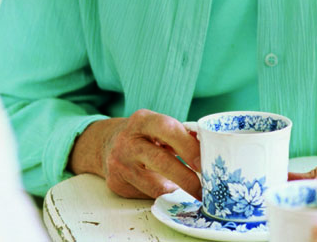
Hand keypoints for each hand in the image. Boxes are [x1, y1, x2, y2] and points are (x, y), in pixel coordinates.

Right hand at [68, 109, 201, 199]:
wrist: (107, 144)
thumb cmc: (143, 135)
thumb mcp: (157, 126)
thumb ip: (181, 136)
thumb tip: (210, 152)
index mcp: (141, 121)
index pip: (167, 129)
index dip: (188, 146)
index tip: (204, 163)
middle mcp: (127, 141)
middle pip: (160, 161)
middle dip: (186, 178)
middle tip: (205, 190)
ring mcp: (120, 164)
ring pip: (155, 185)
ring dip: (177, 190)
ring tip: (191, 192)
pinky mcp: (118, 184)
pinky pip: (147, 195)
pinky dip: (162, 194)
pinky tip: (166, 188)